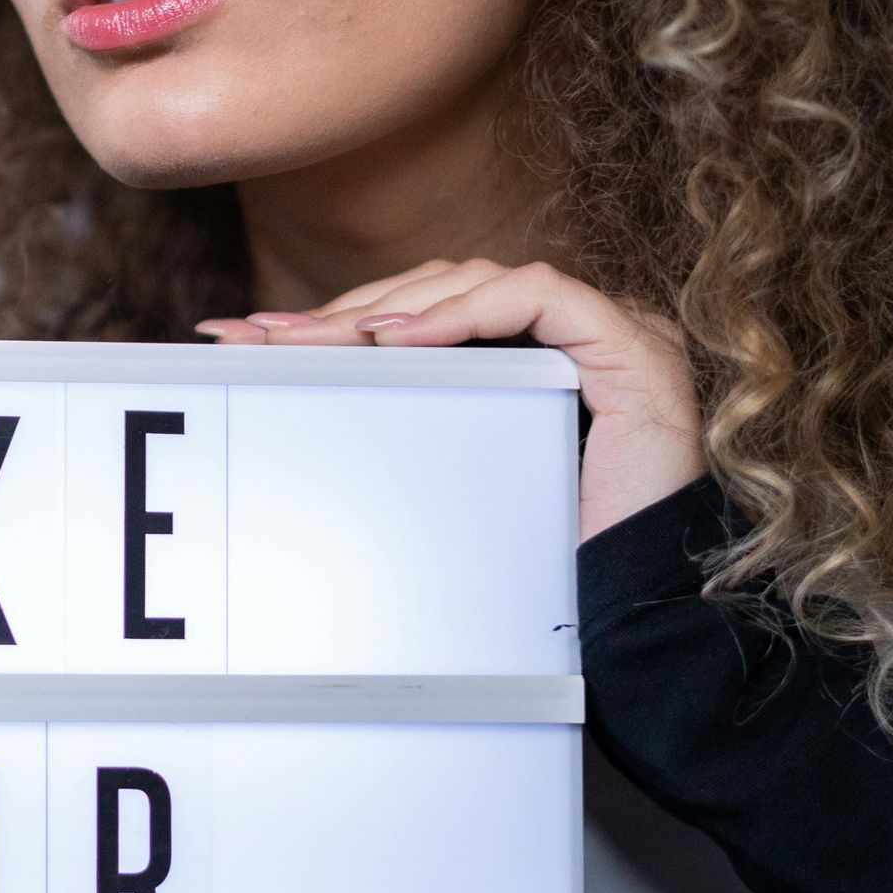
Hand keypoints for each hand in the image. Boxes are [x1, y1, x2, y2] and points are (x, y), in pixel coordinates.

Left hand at [198, 258, 705, 544]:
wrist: (631, 612)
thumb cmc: (548, 557)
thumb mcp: (453, 475)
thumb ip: (407, 425)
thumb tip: (305, 395)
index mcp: (532, 356)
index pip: (426, 311)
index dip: (343, 316)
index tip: (259, 336)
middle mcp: (571, 334)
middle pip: (445, 289)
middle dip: (350, 308)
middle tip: (268, 336)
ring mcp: (608, 333)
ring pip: (482, 280)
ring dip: (395, 305)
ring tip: (329, 338)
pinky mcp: (633, 349)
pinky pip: (541, 299)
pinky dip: (467, 311)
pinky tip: (403, 339)